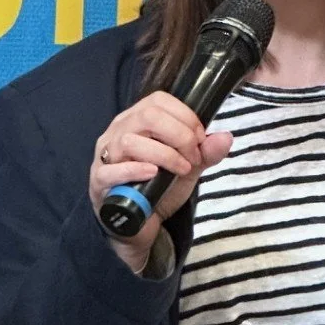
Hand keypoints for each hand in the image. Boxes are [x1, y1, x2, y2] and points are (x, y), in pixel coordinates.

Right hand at [89, 92, 232, 273]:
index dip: (185, 115)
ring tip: (181, 169)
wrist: (139, 224)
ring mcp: (105, 156)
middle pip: (147, 115)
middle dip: (179, 134)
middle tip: (193, 157)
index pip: (159, 100)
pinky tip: (153, 174)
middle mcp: (118, 131)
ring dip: (164, 154)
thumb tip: (226, 137)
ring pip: (130, 141)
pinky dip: (134, 170)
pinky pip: (111, 170)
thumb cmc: (158, 188)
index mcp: (137, 120)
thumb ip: (206, 153)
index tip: (201, 138)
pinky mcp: (99, 181)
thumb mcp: (188, 168)